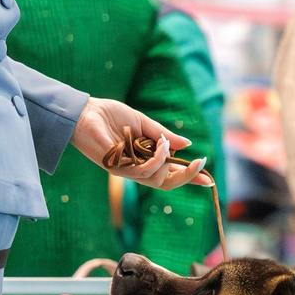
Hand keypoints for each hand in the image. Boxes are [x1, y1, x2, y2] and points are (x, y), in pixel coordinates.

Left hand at [72, 97, 213, 190]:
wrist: (86, 111)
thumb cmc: (110, 116)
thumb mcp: (143, 123)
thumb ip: (163, 135)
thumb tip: (187, 145)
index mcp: (144, 159)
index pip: (169, 174)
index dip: (189, 177)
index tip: (208, 178)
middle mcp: (136, 168)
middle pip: (166, 184)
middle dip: (186, 177)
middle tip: (200, 164)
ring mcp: (125, 170)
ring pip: (155, 179)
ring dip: (167, 162)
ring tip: (165, 143)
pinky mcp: (115, 168)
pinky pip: (141, 171)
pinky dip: (155, 159)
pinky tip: (158, 144)